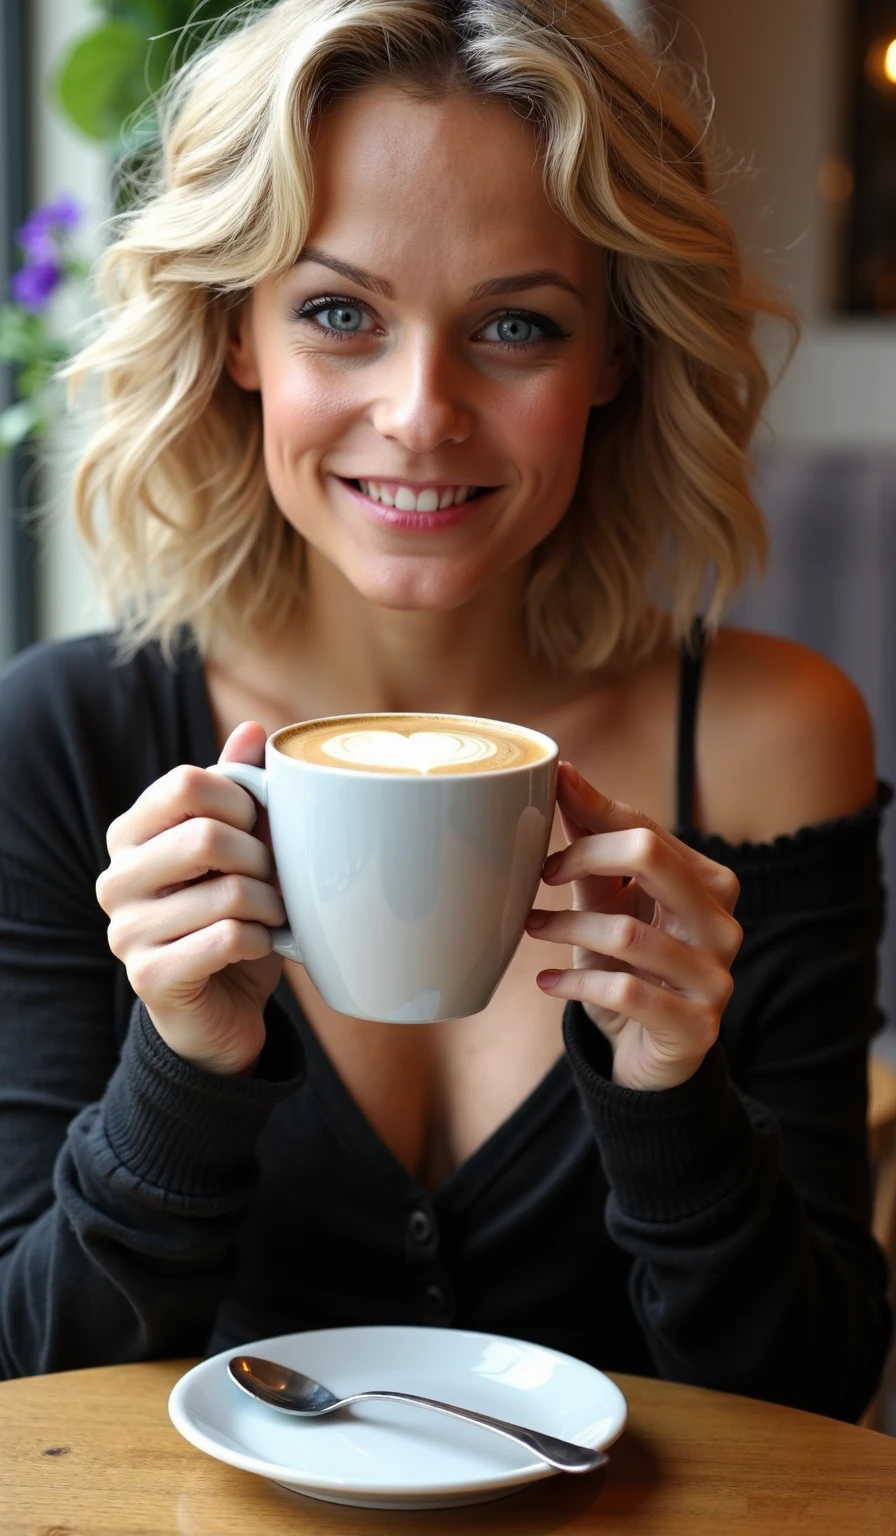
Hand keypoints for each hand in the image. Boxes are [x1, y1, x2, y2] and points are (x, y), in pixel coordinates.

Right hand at [95, 722, 285, 1075]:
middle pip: (207, 835)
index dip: (243, 803)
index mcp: (131, 834)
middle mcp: (116, 879)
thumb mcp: (241, 849)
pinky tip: (260, 946)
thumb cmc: (231, 917)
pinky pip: (228, 939)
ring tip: (272, 915)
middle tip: (274, 880)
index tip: (260, 831)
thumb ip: (239, 791)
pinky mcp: (149, 977)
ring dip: (270, 905)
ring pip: (227, 893)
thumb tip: (253, 730)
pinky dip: (261, 941)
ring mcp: (125, 931)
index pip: (188, 782)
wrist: (221, 1009)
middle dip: (262, 858)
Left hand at [525, 762, 741, 1090]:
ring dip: (566, 927)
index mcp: (709, 885)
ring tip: (530, 927)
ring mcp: (715, 977)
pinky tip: (546, 983)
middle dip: (584, 855)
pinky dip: (576, 984)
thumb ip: (593, 854)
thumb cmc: (628, 972)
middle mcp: (722, 925)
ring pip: (627, 932)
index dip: (592, 816)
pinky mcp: (696, 1025)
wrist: (649, 1056)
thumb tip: (564, 780)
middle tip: (541, 873)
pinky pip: (626, 992)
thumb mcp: (608, 909)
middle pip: (651, 857)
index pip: (648, 830)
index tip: (545, 809)